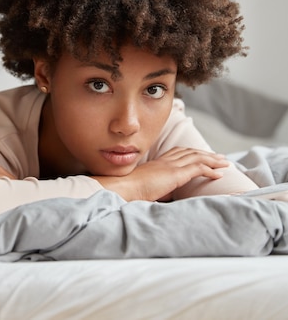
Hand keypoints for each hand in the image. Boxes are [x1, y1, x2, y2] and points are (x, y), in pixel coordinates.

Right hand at [93, 147, 228, 201]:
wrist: (123, 188)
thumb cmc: (130, 191)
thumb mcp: (146, 189)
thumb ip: (158, 189)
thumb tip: (165, 196)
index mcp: (158, 163)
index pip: (179, 153)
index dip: (193, 153)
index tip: (203, 155)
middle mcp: (166, 161)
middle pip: (191, 152)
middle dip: (207, 154)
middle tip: (220, 157)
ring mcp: (171, 166)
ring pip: (197, 158)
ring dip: (213, 160)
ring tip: (224, 163)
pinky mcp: (175, 174)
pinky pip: (197, 168)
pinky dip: (210, 170)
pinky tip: (219, 174)